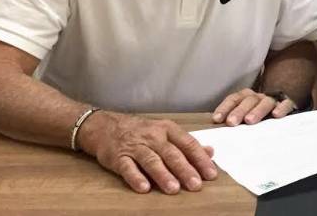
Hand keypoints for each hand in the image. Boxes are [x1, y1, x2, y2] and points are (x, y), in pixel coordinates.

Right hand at [77, 111, 216, 193]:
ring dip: (163, 175)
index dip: (200, 159)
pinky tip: (144, 187)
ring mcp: (135, 146)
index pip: (188, 144)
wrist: (106, 126)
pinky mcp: (118, 157)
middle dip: (184, 169)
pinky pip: (128, 167)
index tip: (211, 174)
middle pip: (171, 153)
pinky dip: (136, 177)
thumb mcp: (166, 132)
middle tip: (195, 184)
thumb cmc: (141, 131)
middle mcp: (153, 136)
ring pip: (151, 160)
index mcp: (168, 129)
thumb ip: (187, 143)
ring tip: (174, 188)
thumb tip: (210, 152)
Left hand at [212, 88, 295, 125]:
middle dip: (239, 111)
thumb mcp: (245, 118)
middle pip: (248, 100)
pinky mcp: (288, 105)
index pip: (234, 99)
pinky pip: (285, 104)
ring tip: (249, 121)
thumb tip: (216, 129)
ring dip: (257, 110)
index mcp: (246, 98)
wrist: (283, 110)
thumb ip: (234, 121)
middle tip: (232, 122)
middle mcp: (259, 97)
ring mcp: (274, 101)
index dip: (225, 108)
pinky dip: (281, 108)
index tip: (217, 119)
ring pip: (265, 102)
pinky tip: (276, 115)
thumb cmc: (259, 118)